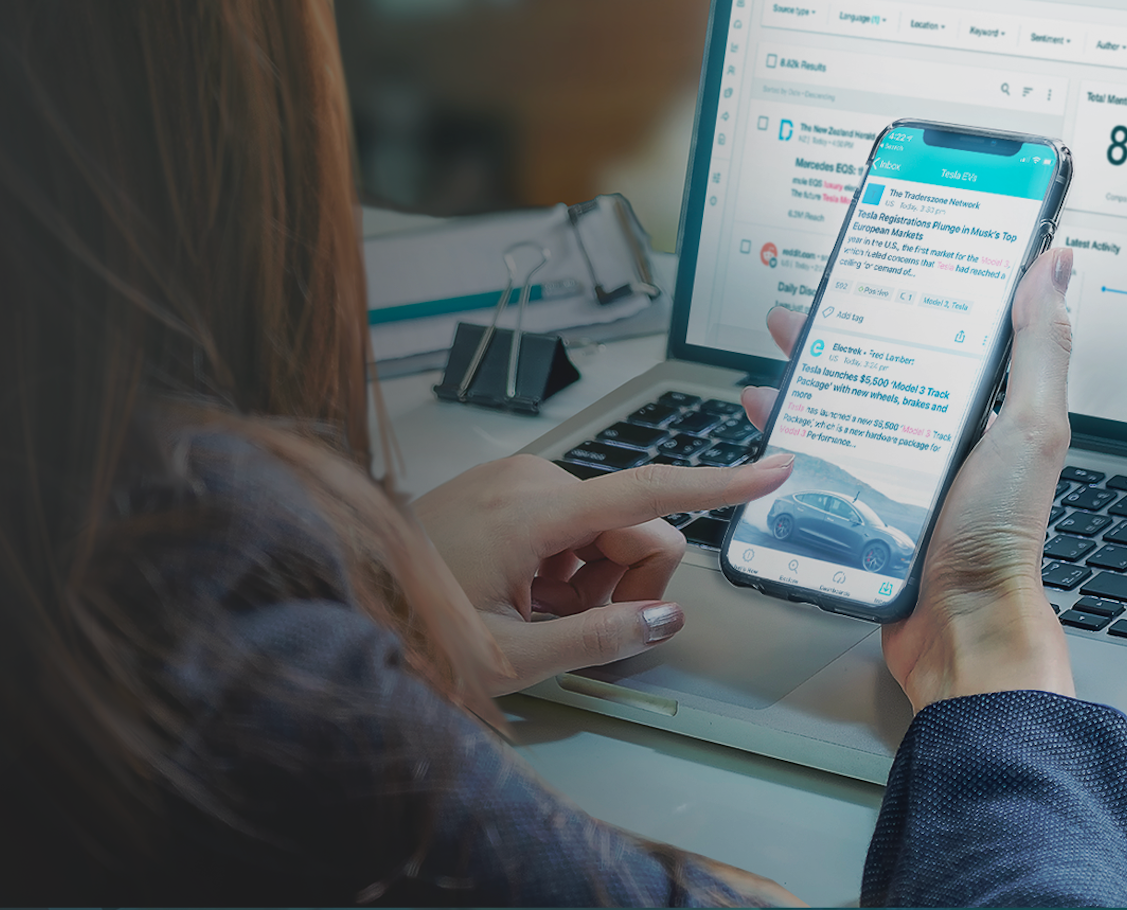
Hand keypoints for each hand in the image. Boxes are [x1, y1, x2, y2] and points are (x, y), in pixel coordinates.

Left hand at [414, 452, 793, 696]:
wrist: (349, 596)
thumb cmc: (415, 628)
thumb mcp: (510, 658)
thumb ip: (597, 639)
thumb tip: (667, 619)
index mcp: (535, 511)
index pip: (650, 492)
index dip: (721, 484)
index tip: (777, 468)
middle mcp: (532, 478)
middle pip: (635, 525)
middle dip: (626, 580)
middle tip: (571, 625)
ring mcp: (516, 478)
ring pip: (607, 528)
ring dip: (592, 578)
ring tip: (535, 612)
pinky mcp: (506, 485)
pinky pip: (573, 522)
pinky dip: (567, 564)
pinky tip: (525, 594)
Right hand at [741, 247, 1077, 712]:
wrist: (961, 634)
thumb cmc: (1002, 540)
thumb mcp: (1030, 428)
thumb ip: (1040, 348)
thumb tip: (1057, 266)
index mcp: (984, 414)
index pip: (943, 338)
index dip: (910, 300)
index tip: (882, 265)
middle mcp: (939, 440)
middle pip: (880, 369)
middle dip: (840, 336)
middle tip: (805, 310)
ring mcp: (897, 476)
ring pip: (842, 411)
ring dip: (805, 382)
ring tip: (777, 360)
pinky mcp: (861, 510)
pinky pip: (818, 463)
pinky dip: (789, 441)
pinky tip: (769, 428)